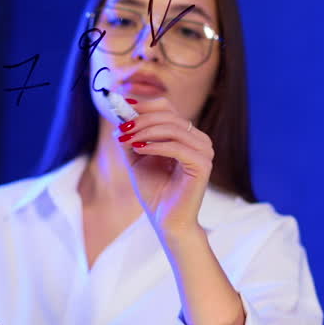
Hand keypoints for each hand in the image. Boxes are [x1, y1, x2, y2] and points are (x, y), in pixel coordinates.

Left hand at [113, 97, 213, 234]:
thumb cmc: (155, 190)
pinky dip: (155, 145)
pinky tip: (139, 149)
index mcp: (186, 135)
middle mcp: (199, 140)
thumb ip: (132, 137)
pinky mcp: (203, 164)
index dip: (145, 105)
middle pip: (168, 115)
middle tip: (121, 129)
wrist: (166, 219)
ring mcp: (204, 151)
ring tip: (126, 140)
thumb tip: (119, 118)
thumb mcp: (137, 158)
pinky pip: (176, 147)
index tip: (122, 107)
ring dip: (145, 132)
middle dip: (141, 120)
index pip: (167, 108)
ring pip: (172, 129)